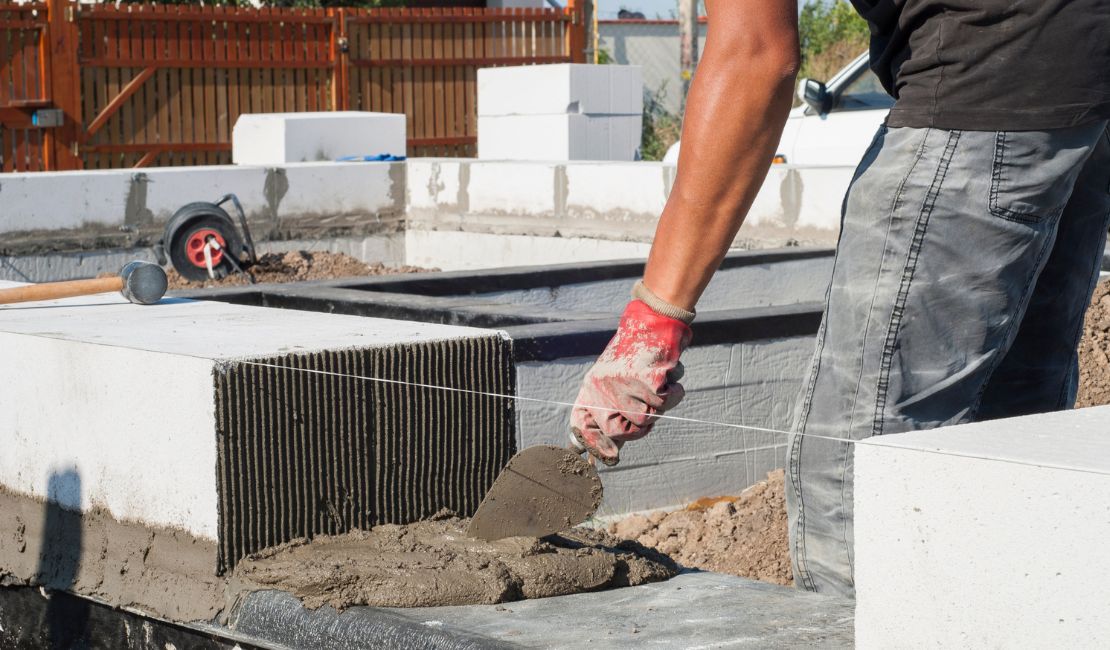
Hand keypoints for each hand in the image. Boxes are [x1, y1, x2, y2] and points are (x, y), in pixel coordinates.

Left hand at [569, 299, 691, 465]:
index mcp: (591, 386)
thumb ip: (612, 405)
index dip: (594, 446)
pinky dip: (673, 392)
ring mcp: (625, 385)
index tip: (602, 459)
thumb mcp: (613, 376)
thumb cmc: (637, 350)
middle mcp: (603, 387)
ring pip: (647, 420)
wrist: (653, 319)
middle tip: (649, 407)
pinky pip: (665, 402)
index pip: (583, 425)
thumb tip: (611, 445)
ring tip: (658, 382)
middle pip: (621, 432)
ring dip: (659, 406)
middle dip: (639, 427)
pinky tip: (668, 375)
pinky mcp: (648, 381)